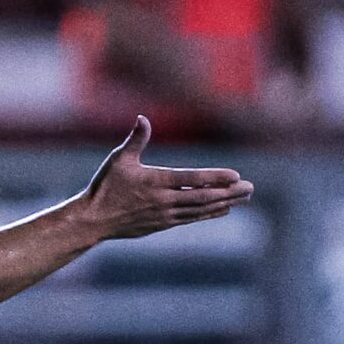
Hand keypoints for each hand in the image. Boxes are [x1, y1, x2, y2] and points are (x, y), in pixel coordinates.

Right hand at [79, 118, 254, 239]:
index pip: (191, 179)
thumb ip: (136, 139)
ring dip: (225, 203)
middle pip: (203, 197)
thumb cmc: (104, 186)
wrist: (92, 221)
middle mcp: (163, 200)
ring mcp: (164, 215)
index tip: (236, 175)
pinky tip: (224, 208)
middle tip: (250, 188)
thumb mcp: (118, 159)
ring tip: (244, 197)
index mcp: (155, 182)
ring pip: (201, 209)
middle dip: (229, 192)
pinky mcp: (162, 224)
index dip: (215, 177)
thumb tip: (142, 118)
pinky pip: (192, 218)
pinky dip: (209, 213)